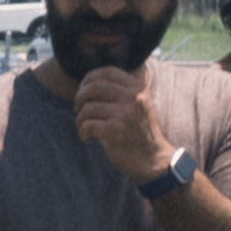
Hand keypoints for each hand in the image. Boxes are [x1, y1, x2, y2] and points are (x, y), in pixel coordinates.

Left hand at [75, 65, 173, 184]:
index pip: (108, 72)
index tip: (82, 90)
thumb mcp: (136, 105)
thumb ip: (119, 92)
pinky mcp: (115, 130)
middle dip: (80, 98)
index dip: (89, 79)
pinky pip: (87, 126)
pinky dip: (82, 133)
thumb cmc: (138, 132)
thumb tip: (87, 85)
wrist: (152, 157)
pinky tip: (88, 139)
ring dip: (79, 120)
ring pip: (88, 108)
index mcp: (138, 88)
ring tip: (84, 128)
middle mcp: (133, 97)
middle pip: (94, 87)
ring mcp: (125, 113)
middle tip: (78, 110)